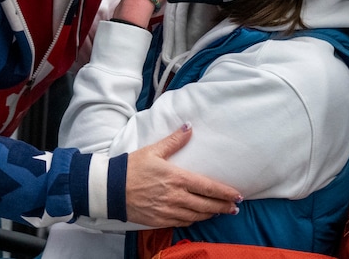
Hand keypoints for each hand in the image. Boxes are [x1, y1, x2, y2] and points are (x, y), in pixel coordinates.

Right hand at [125, 124, 241, 226]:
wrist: (111, 188)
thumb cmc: (131, 167)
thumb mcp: (153, 150)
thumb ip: (173, 141)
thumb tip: (189, 127)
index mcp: (176, 177)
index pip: (207, 187)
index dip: (224, 192)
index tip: (237, 195)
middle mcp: (175, 196)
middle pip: (206, 205)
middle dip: (223, 206)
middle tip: (235, 207)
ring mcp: (168, 210)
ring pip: (196, 215)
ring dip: (210, 214)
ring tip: (220, 212)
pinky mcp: (159, 220)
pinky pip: (182, 222)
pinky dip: (194, 220)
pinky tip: (198, 217)